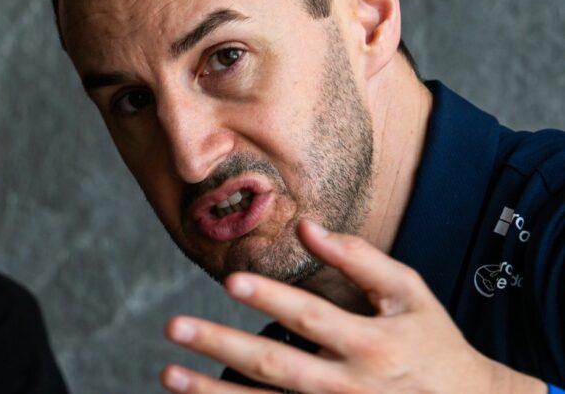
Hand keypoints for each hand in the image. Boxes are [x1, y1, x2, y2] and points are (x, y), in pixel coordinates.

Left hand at [160, 219, 545, 393]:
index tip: (231, 280)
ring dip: (213, 392)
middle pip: (276, 365)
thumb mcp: (410, 295)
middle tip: (174, 326)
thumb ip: (361, 259)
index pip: (312, 317)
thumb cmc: (433, 343)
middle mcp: (349, 386)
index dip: (272, 298)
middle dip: (221, 345)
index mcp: (371, 344)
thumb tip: (306, 225)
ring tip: (169, 374)